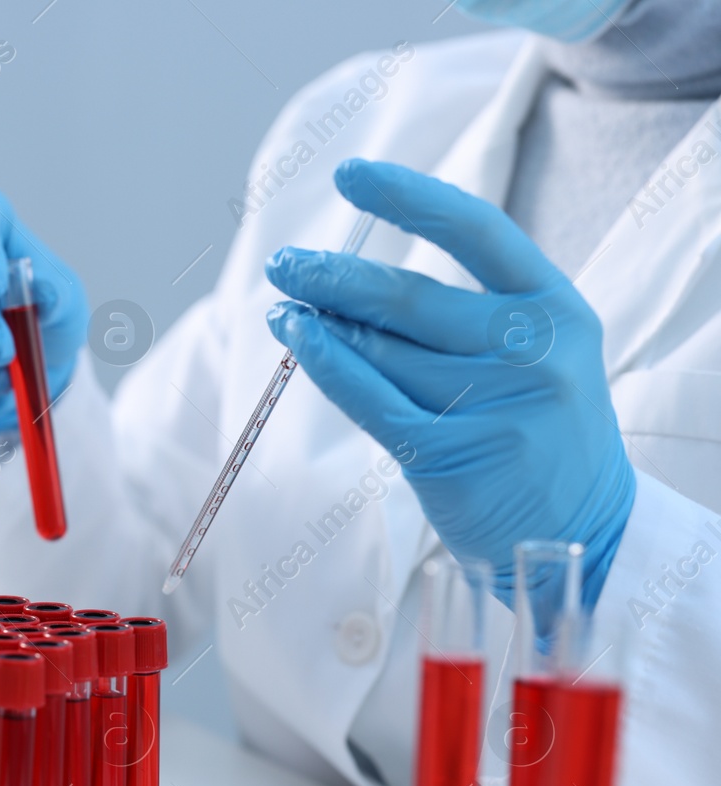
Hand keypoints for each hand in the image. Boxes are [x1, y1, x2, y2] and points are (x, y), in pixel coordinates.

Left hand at [264, 159, 634, 606]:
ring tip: (283, 306)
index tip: (351, 175)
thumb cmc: (533, 430)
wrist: (581, 533)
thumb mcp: (529, 356)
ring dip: (318, 321)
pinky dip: (323, 362)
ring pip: (381, 349)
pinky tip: (296, 338)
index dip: (409, 197)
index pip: (476, 230)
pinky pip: (368, 398)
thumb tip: (345, 279)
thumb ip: (461, 314)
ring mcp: (494, 405)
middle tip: (283, 262)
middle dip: (333, 274)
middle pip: (410, 296)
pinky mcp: (452, 455)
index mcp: (556, 308)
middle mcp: (532, 351)